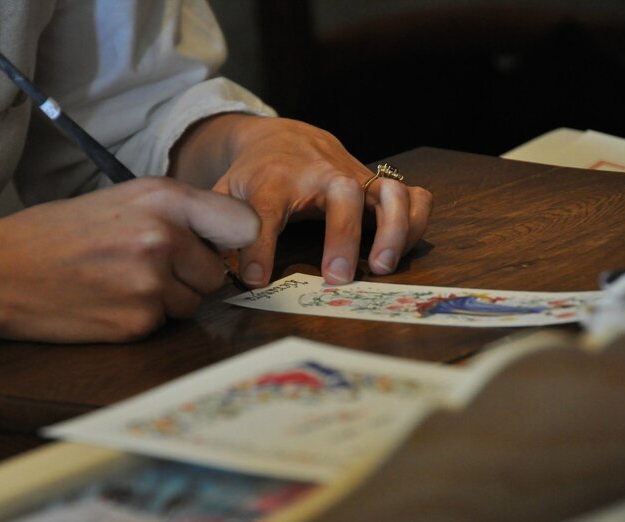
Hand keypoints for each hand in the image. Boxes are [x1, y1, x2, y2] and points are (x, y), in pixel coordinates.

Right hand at [0, 177, 258, 341]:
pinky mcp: (139, 321)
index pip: (244, 223)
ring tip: (123, 282)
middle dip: (192, 275)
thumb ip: (175, 214)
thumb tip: (221, 238)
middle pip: (216, 272)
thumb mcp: (121, 200)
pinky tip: (110, 301)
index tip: (221, 248)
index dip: (234, 240)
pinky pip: (164, 323)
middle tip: (150, 267)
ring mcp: (153, 283)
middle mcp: (165, 238)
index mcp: (164, 198)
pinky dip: (144, 317)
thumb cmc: (55, 232)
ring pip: (193, 302)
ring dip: (169, 298)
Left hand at [174, 115, 432, 286]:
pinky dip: (417, 219)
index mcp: (275, 179)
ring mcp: (355, 176)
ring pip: (388, 192)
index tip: (255, 280)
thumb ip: (220, 227)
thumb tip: (207, 268)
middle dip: (342, 237)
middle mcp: (321, 174)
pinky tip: (403, 248)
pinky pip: (412, 195)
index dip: (259, 247)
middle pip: (340, 196)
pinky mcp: (376, 183)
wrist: (282, 138)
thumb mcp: (228, 195)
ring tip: (381, 267)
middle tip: (337, 279)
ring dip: (392, 230)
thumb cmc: (255, 175)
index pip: (266, 211)